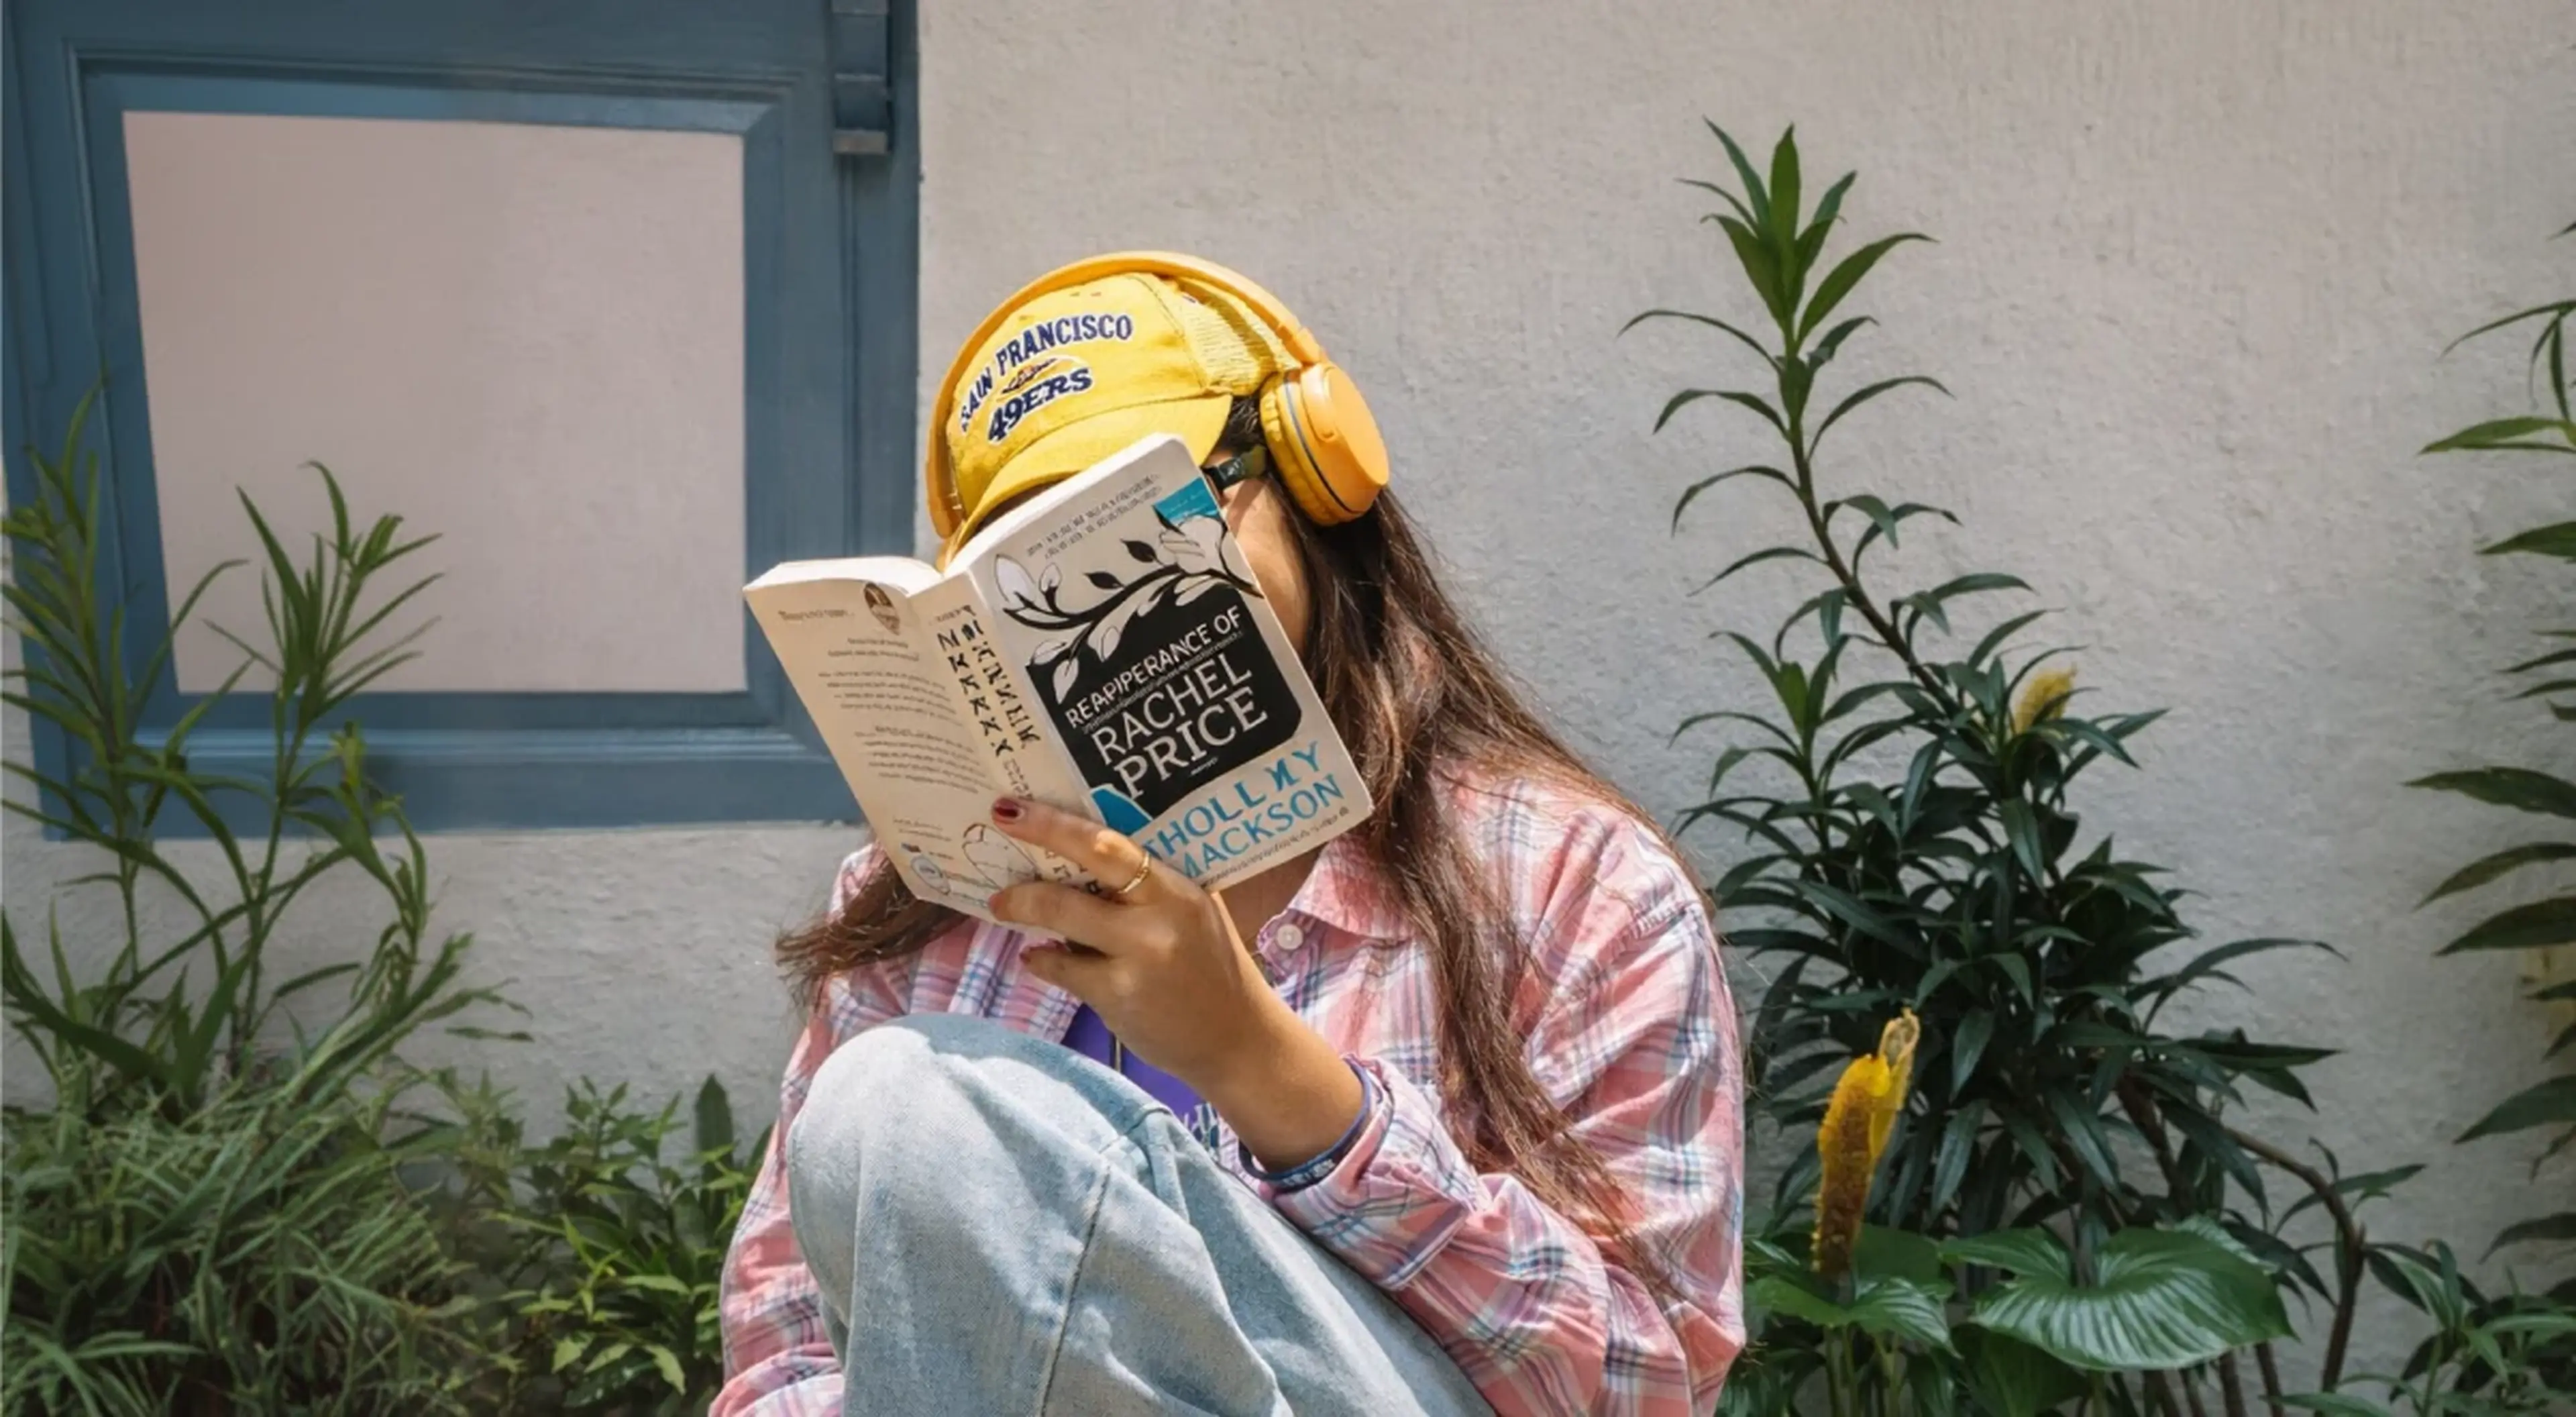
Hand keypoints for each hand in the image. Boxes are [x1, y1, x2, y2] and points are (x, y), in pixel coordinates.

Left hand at [986, 797, 1362, 1165]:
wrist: (1238, 1040)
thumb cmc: (1210, 969)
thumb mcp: (1191, 914)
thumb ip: (1148, 888)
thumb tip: (1078, 858)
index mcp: (1179, 886)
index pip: (1113, 842)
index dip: (1057, 823)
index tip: (1014, 808)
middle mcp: (1161, 913)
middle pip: (1087, 863)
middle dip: (1037, 839)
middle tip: (998, 831)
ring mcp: (1139, 955)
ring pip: (1062, 916)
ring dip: (1022, 907)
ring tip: (1002, 907)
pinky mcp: (1119, 995)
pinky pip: (1062, 968)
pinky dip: (1042, 960)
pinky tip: (1036, 957)